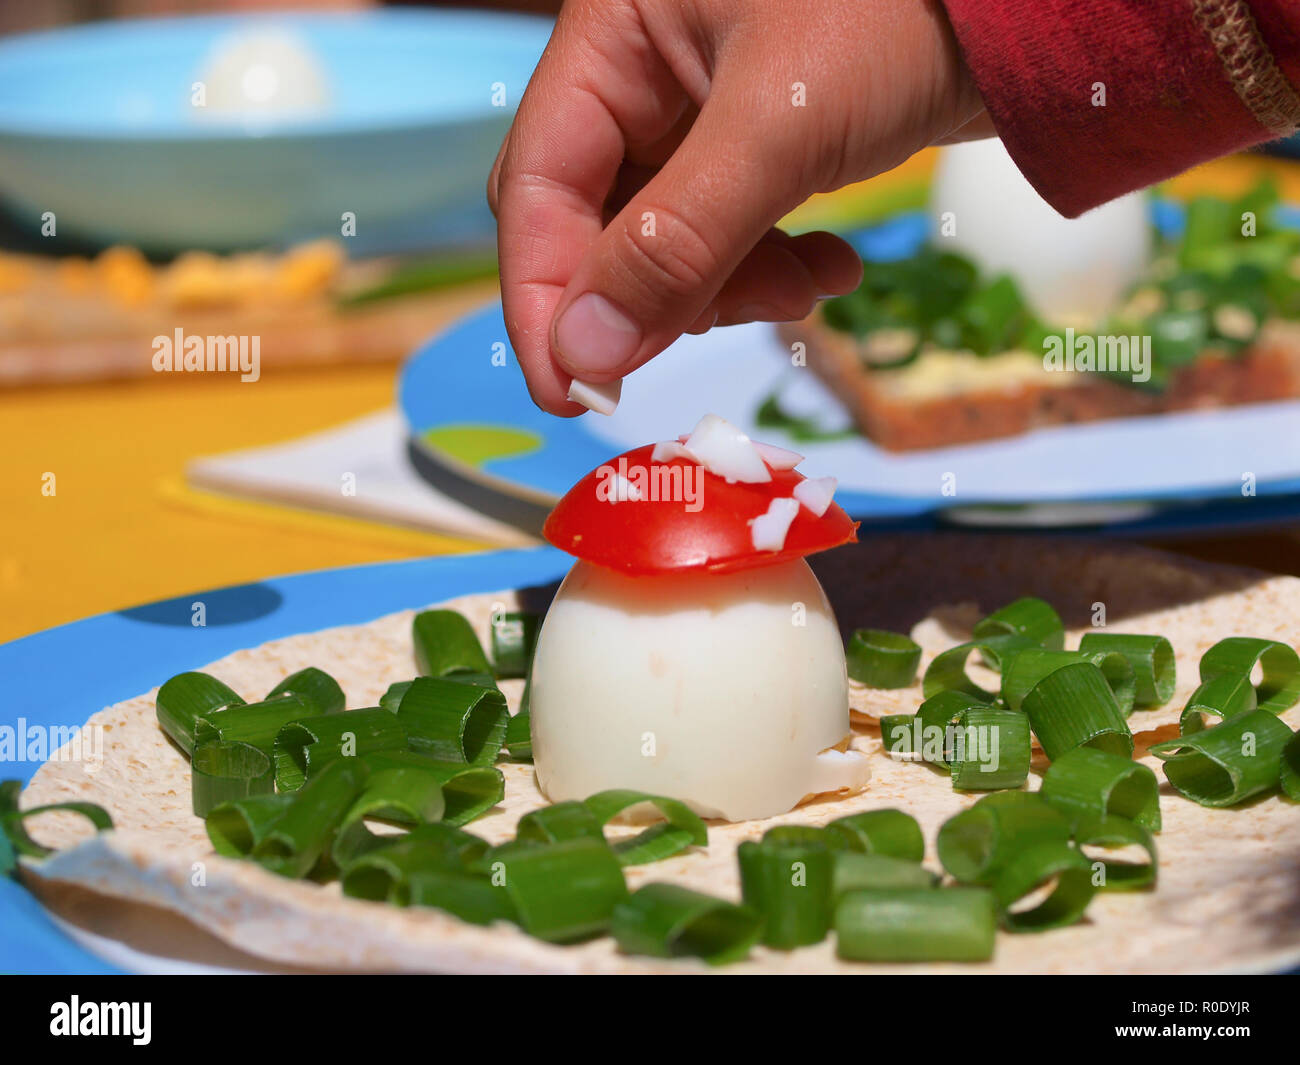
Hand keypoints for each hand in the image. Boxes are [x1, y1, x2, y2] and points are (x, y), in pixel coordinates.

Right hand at [488, 0, 984, 413]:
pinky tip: (832, 267)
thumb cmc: (900, 10)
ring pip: (664, 246)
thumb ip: (677, 244)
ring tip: (807, 287)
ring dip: (727, 290)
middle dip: (652, 296)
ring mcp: (696, 117)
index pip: (534, 187)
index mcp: (612, 37)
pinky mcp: (752, 151)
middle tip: (710, 334)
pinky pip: (726, 239)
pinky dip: (769, 270)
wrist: (1028, 9)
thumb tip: (586, 357)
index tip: (567, 391)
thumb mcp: (778, 130)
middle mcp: (641, 77)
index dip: (544, 298)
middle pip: (593, 225)